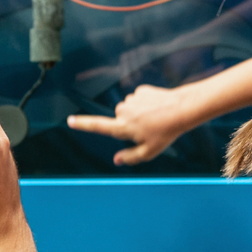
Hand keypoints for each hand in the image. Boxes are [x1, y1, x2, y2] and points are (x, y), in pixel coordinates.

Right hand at [66, 84, 188, 164]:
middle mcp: (123, 111)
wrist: (181, 109)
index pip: (98, 126)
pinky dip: (146, 103)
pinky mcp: (140, 90)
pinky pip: (138, 99)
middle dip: (129, 123)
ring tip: (155, 118)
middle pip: (119, 118)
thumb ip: (130, 157)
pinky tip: (157, 107)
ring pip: (129, 108)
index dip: (83, 124)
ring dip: (138, 113)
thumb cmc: (165, 132)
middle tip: (147, 128)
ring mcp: (131, 99)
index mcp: (123, 127)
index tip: (70, 120)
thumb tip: (116, 160)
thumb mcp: (149, 151)